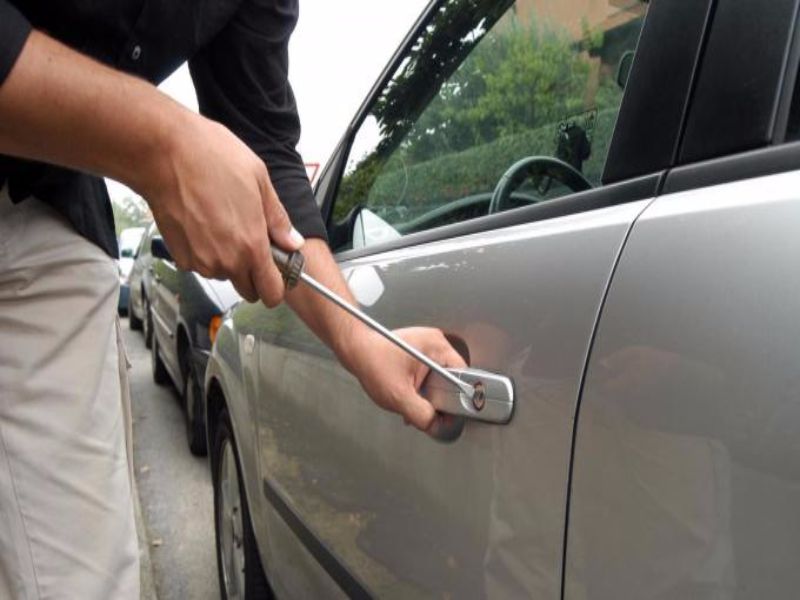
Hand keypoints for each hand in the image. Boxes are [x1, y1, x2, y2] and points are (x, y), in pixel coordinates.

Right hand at [139, 112, 302, 305]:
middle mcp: (225, 261)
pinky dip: (206, 252)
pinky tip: (204, 224)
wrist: (163, 153)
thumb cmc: (211, 159)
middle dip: (254, 275)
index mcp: (251, 246)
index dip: (277, 286)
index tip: (277, 272)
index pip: (271, 292)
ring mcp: (200, 261)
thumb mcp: (259, 181)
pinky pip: (201, 264)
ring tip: (224, 224)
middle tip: (253, 244)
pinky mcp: (179, 255)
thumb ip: (278, 219)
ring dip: (228, 261)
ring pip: (223, 275)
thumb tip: (292, 241)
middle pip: (248, 290)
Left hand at [344, 326, 467, 431]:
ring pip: (439, 379)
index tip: (450, 413)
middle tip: (428, 409)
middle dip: (439, 398)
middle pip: (452, 379)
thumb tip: (438, 427)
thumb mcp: (399, 396)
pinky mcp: (418, 352)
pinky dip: (421, 388)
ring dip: (429, 395)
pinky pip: (429, 374)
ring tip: (413, 400)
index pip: (463, 376)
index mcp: (437, 346)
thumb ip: (422, 415)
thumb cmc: (372, 362)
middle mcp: (435, 343)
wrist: (355, 349)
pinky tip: (409, 396)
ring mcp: (427, 346)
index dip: (458, 398)